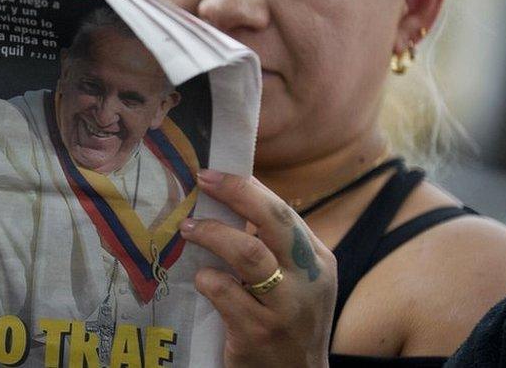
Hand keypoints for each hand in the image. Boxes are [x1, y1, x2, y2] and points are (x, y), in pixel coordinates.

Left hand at [180, 170, 336, 367]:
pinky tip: (201, 279)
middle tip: (202, 181)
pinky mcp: (260, 332)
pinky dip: (207, 280)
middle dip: (235, 193)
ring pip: (248, 254)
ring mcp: (286, 308)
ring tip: (188, 228)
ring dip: (212, 234)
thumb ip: (274, 247)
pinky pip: (225, 293)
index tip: (212, 174)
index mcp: (317, 261)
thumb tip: (227, 199)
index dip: (246, 188)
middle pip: (273, 221)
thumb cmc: (286, 320)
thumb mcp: (296, 281)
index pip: (283, 212)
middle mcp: (308, 280)